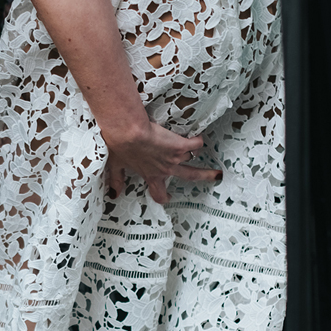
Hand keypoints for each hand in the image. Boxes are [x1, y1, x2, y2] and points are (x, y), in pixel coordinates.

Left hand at [103, 118, 220, 203]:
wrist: (128, 134)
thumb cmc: (120, 147)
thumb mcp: (116, 165)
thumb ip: (117, 180)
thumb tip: (114, 194)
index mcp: (150, 175)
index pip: (159, 194)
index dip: (164, 197)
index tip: (168, 197)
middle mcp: (165, 169)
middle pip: (190, 177)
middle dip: (205, 177)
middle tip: (216, 176)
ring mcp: (175, 158)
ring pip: (192, 158)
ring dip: (194, 152)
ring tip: (199, 147)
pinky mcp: (180, 145)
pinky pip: (196, 144)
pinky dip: (198, 140)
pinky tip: (198, 135)